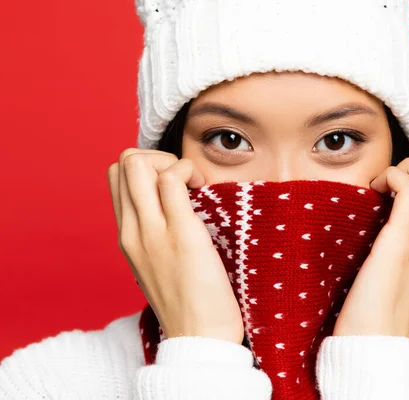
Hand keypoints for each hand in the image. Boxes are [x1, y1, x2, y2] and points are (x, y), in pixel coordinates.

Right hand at [107, 148, 243, 343]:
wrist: (200, 336)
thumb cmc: (188, 301)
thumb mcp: (160, 264)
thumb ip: (156, 235)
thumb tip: (173, 208)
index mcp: (127, 236)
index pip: (116, 178)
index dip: (146, 168)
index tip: (175, 186)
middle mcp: (132, 231)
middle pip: (122, 163)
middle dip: (156, 157)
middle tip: (184, 181)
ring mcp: (153, 231)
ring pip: (138, 163)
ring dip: (172, 161)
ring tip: (195, 185)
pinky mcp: (181, 234)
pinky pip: (173, 180)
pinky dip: (190, 172)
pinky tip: (206, 190)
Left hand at [333, 157, 408, 337]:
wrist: (374, 346)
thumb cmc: (379, 314)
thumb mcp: (404, 277)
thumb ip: (407, 250)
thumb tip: (387, 222)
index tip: (396, 190)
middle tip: (391, 181)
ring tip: (382, 185)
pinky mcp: (401, 243)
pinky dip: (392, 176)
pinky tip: (372, 190)